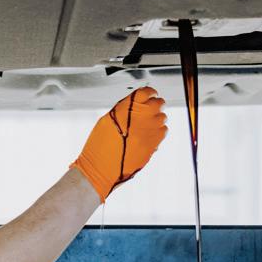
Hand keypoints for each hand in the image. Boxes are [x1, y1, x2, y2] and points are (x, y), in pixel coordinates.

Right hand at [70, 87, 167, 201]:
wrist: (100, 169)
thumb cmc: (99, 148)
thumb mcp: (106, 121)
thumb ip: (123, 110)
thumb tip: (136, 104)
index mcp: (125, 110)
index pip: (145, 92)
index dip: (149, 92)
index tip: (150, 94)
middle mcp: (138, 119)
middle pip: (157, 103)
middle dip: (156, 104)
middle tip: (153, 107)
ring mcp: (147, 132)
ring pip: (162, 117)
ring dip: (158, 117)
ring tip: (150, 123)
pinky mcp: (152, 145)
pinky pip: (163, 132)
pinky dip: (159, 131)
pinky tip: (151, 134)